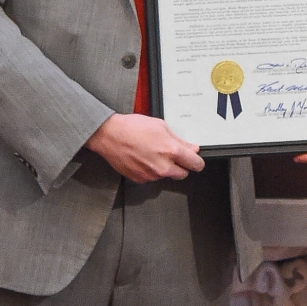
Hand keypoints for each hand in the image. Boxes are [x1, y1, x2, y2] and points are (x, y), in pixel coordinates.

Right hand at [87, 113, 203, 183]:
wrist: (109, 135)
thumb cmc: (132, 128)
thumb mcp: (160, 126)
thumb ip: (179, 140)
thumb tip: (192, 148)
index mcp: (170, 151)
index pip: (195, 164)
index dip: (197, 162)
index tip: (196, 161)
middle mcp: (162, 166)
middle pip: (183, 174)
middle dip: (181, 166)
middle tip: (173, 156)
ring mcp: (151, 175)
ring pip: (166, 176)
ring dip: (164, 168)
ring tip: (152, 153)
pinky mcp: (140, 179)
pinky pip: (152, 178)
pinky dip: (151, 171)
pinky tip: (143, 158)